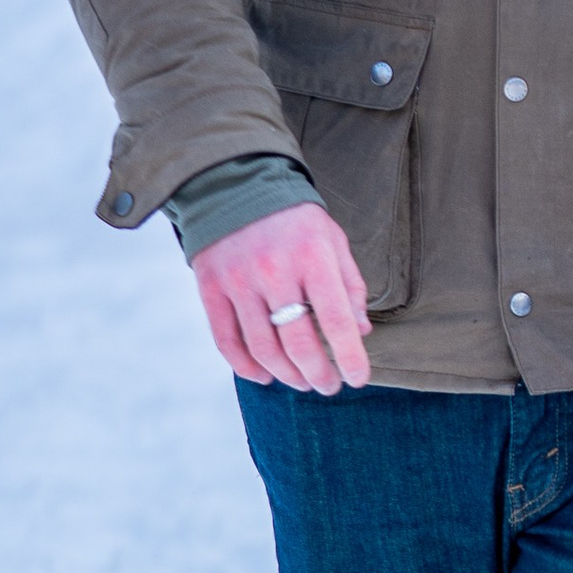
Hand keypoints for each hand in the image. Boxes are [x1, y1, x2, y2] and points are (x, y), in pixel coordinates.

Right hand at [191, 205, 372, 395]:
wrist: (236, 186)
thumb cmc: (295, 220)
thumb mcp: (333, 241)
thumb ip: (349, 285)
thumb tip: (361, 331)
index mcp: (312, 257)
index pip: (336, 320)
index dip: (350, 357)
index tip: (359, 379)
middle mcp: (274, 271)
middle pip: (297, 343)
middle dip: (318, 374)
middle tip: (329, 386)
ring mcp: (238, 281)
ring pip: (263, 348)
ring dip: (286, 375)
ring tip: (302, 382)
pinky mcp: (210, 288)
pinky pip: (226, 340)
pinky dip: (245, 367)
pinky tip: (264, 376)